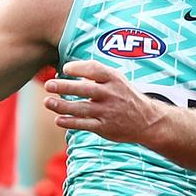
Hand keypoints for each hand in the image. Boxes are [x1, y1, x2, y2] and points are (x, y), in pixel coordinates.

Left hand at [44, 60, 162, 142]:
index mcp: (114, 79)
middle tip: (48, 85)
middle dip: (65, 87)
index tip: (65, 69)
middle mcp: (111, 94)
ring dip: (62, 106)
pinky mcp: (105, 127)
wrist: (147, 120)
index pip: (94, 69)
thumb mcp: (116, 80)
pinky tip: (58, 119)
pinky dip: (70, 122)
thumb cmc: (124, 95)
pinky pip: (84, 124)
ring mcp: (108, 112)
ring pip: (81, 108)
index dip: (78, 68)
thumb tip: (66, 69)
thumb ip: (95, 74)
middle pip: (85, 89)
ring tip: (47, 102)